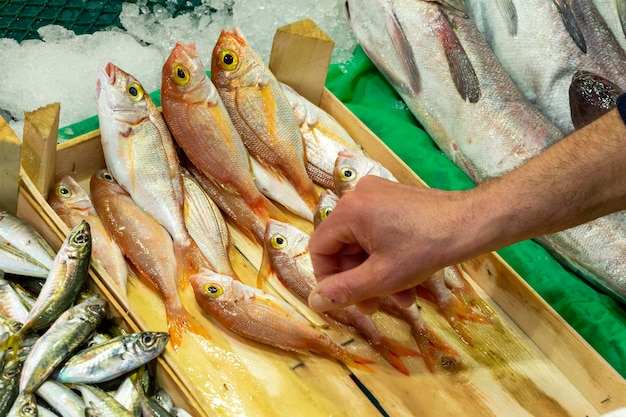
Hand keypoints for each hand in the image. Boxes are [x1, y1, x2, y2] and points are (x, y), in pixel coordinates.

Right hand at [307, 175, 471, 312]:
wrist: (472, 222)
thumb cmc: (426, 249)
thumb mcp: (382, 277)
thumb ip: (345, 291)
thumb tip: (313, 301)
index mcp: (348, 210)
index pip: (319, 248)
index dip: (328, 279)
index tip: (345, 300)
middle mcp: (357, 196)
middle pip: (343, 247)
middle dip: (358, 280)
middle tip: (373, 307)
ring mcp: (377, 195)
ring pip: (363, 243)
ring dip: (376, 274)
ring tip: (400, 299)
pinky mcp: (393, 199)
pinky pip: (378, 232)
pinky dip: (387, 257)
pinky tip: (408, 281)